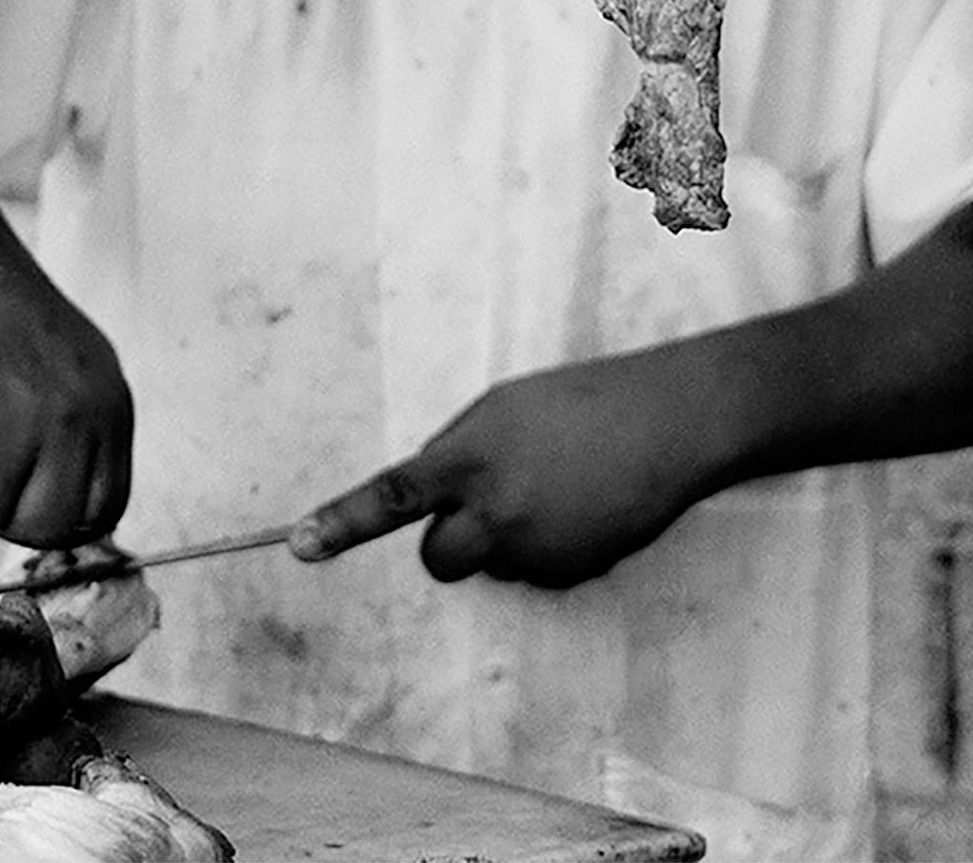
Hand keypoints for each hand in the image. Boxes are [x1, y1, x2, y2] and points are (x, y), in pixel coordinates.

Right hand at [0, 261, 132, 548]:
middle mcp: (75, 421)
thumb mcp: (86, 376)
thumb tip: (87, 519)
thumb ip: (92, 441)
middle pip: (47, 525)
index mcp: (112, 412)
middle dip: (11, 517)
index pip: (105, 510)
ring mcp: (20, 420)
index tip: (34, 507)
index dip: (64, 523)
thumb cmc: (18, 325)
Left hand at [292, 356, 713, 587]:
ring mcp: (537, 549)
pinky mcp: (573, 573)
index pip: (395, 494)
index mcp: (475, 456)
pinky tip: (586, 507)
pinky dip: (551, 548)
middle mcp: (499, 511)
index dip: (343, 522)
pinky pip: (538, 572)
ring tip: (560, 486)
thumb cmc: (587, 400)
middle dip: (450, 543)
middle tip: (488, 504)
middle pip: (439, 559)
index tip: (300, 545)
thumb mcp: (507, 406)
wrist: (672, 422)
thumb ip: (459, 451)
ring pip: (494, 564)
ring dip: (510, 538)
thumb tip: (430, 495)